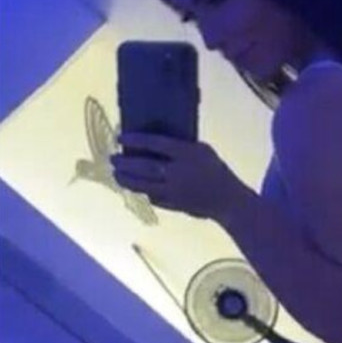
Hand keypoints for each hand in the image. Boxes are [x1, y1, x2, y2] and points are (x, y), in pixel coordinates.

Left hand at [111, 134, 233, 218]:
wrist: (229, 200)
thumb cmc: (216, 170)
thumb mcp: (203, 150)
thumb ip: (182, 147)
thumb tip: (157, 143)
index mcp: (186, 154)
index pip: (156, 144)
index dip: (136, 140)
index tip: (121, 138)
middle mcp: (178, 172)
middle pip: (145, 166)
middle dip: (126, 163)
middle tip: (112, 159)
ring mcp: (175, 190)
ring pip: (144, 185)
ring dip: (128, 180)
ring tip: (117, 176)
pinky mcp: (174, 205)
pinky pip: (154, 198)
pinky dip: (143, 192)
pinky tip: (136, 188)